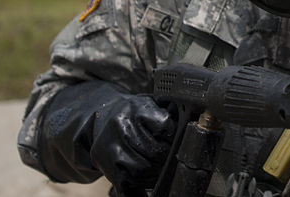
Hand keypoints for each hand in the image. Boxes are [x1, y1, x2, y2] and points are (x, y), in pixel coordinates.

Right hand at [40, 81, 175, 196]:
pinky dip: (142, 186)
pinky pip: (127, 182)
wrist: (101, 118)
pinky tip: (148, 181)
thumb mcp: (150, 103)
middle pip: (155, 151)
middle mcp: (120, 126)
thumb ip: (169, 110)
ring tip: (159, 167)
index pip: (165, 127)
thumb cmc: (133, 113)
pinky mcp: (105, 163)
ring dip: (156, 173)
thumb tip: (189, 118)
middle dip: (167, 157)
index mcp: (136, 108)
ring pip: (143, 169)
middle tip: (171, 157)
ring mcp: (111, 146)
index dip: (174, 136)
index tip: (177, 139)